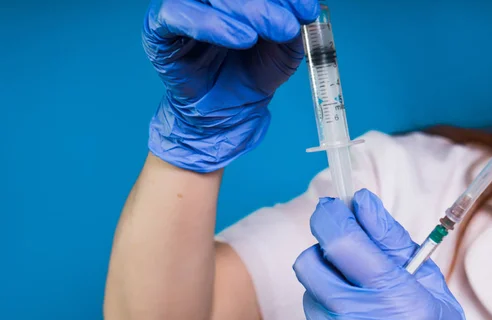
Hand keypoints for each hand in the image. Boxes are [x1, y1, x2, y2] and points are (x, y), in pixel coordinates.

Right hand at [143, 0, 318, 171]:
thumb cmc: (251, 74)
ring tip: (271, 34)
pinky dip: (211, 24)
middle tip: (288, 26)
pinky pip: (177, 14)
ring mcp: (182, 7)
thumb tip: (307, 8)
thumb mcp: (283, 49)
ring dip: (245, 11)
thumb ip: (292, 26)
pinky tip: (241, 39)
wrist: (226, 112)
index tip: (308, 10)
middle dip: (266, 3)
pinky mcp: (160, 27)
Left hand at [292, 189, 491, 319]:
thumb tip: (359, 201)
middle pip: (310, 266)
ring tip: (359, 318)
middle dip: (324, 257)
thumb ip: (391, 240)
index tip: (329, 210)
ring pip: (307, 301)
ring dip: (327, 299)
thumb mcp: (430, 285)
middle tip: (346, 268)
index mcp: (403, 303)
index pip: (343, 242)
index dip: (329, 217)